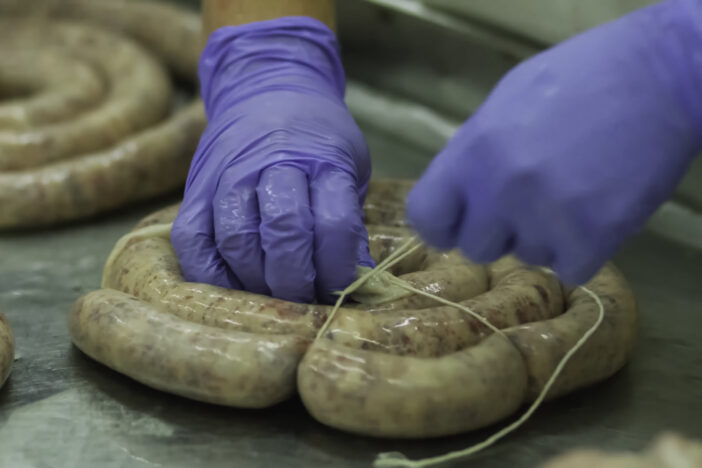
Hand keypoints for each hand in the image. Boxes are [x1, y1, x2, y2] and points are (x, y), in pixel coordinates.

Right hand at [172, 17, 371, 302]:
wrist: (266, 88)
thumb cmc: (316, 138)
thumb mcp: (349, 165)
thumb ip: (349, 220)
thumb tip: (356, 281)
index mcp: (322, 159)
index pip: (334, 222)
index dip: (339, 268)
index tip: (344, 289)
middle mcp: (271, 163)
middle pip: (283, 232)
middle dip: (298, 280)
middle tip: (306, 301)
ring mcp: (227, 175)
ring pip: (236, 239)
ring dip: (256, 282)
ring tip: (273, 298)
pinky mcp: (194, 188)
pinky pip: (192, 240)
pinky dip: (209, 274)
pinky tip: (230, 290)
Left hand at [407, 0, 701, 283]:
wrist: (661, 76)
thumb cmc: (579, 78)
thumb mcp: (505, 102)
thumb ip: (473, 154)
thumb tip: (458, 196)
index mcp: (472, 153)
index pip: (426, 218)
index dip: (442, 225)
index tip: (458, 223)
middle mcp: (500, 191)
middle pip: (475, 248)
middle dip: (498, 232)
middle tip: (528, 203)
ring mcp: (547, 218)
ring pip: (527, 258)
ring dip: (545, 237)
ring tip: (572, 193)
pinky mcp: (594, 239)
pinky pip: (569, 269)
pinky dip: (583, 249)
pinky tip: (595, 211)